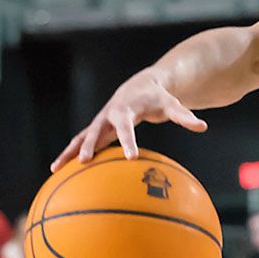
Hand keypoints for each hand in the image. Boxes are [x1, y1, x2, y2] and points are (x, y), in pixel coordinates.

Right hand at [52, 69, 206, 170]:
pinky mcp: (97, 129)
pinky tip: (59, 170)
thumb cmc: (159, 98)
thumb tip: (202, 126)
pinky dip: (70, 154)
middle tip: (84, 161)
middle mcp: (109, 115)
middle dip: (90, 145)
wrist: (141, 86)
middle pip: (96, 130)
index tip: (130, 157)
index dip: (127, 141)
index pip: (126, 127)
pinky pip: (81, 142)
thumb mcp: (173, 106)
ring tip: (55, 169)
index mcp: (127, 110)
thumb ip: (185, 117)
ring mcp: (100, 122)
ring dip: (69, 151)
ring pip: (82, 137)